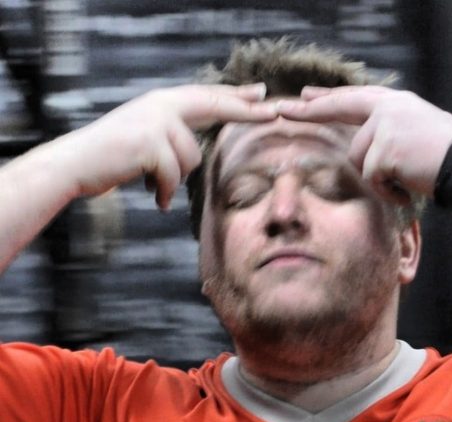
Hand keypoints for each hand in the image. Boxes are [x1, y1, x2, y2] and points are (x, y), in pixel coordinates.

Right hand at [67, 83, 276, 209]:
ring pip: (192, 159)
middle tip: (275, 112)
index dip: (235, 97)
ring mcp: (155, 121)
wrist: (76, 165)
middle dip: (246, 112)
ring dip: (174, 178)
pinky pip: (174, 176)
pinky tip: (155, 197)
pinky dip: (164, 192)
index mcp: (162, 102)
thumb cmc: (112, 158)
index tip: (261, 94)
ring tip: (151, 181)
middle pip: (213, 106)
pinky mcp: (150, 143)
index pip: (206, 97)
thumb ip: (171, 136)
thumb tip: (195, 152)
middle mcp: (161, 104)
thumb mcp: (146, 139)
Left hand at [276, 86, 451, 198]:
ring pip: (357, 158)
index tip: (305, 96)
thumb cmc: (443, 156)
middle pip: (340, 109)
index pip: (353, 98)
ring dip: (376, 177)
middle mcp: (388, 108)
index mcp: (395, 103)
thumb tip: (366, 136)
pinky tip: (405, 189)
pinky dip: (387, 191)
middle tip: (280, 110)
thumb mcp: (417, 130)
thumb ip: (389, 128)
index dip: (328, 98)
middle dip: (308, 111)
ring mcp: (387, 125)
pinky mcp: (386, 149)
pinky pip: (371, 178)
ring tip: (403, 179)